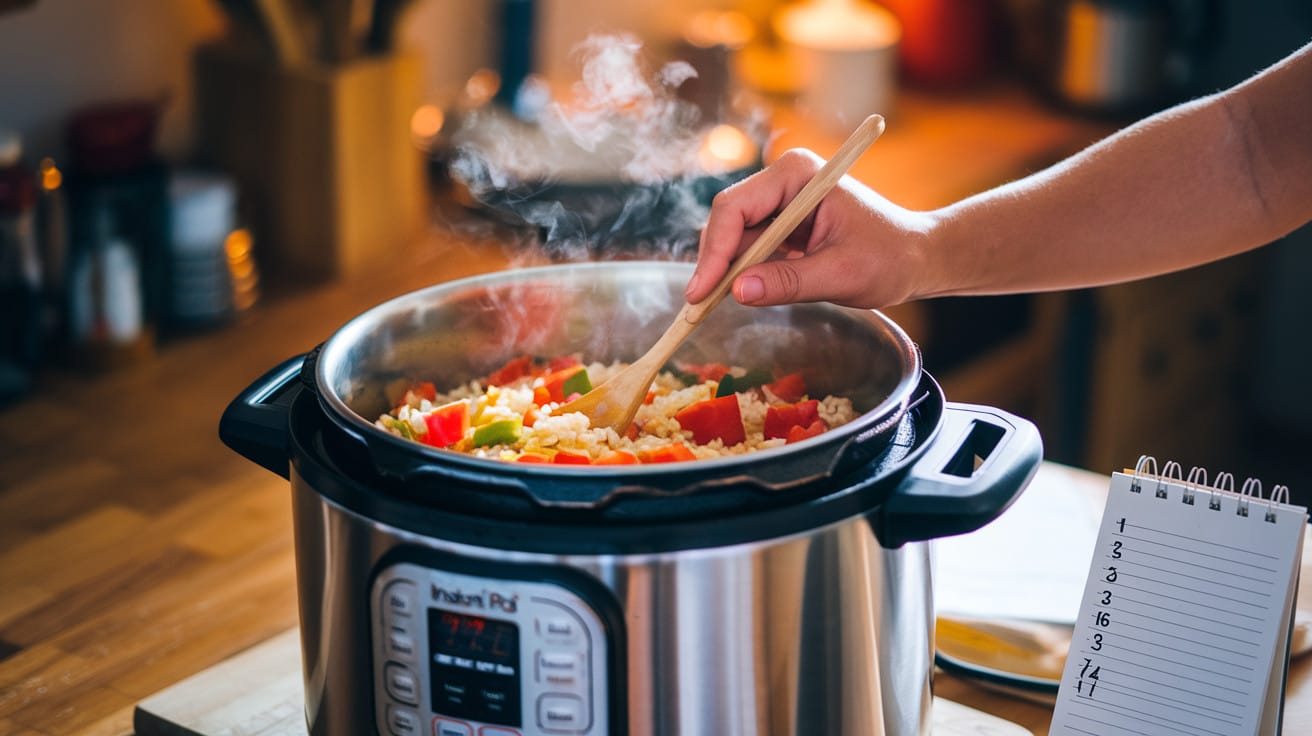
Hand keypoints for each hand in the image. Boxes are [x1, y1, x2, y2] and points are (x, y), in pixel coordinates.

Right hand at [685, 149, 938, 309]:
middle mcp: (783, 181)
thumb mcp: (840, 275)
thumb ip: (789, 282)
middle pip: (727, 221)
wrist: (916, 258)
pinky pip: (748, 249)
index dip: (714, 251)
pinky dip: (739, 274)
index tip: (702, 291)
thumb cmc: (890, 258)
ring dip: (724, 272)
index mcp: (798, 175)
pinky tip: (733, 297)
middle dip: (713, 263)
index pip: (735, 207)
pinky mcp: (782, 226)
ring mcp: (780, 203)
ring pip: (733, 237)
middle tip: (698, 307)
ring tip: (709, 307)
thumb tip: (739, 292)